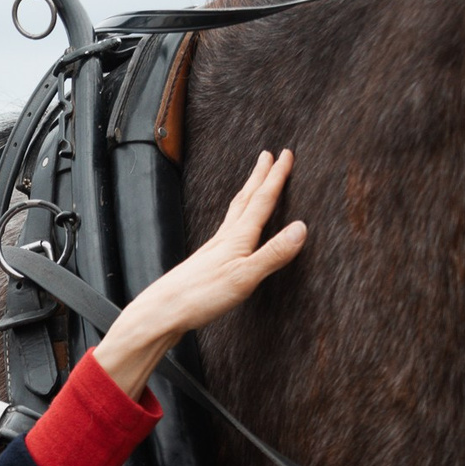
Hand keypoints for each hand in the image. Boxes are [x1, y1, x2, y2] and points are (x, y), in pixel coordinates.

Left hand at [92, 149, 307, 398]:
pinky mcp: (207, 262)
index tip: (286, 155)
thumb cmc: (202, 296)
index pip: (262, 201)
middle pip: (246, 199)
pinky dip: (235, 216)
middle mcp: (225, 237)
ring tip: (253, 181)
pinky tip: (232, 225)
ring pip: (235, 212)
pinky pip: (226, 228)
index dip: (276, 177)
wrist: (163, 310)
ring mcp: (214, 248)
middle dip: (259, 176)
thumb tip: (301, 227)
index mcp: (238, 238)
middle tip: (268, 155)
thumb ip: (273, 253)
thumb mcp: (245, 277)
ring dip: (247, 192)